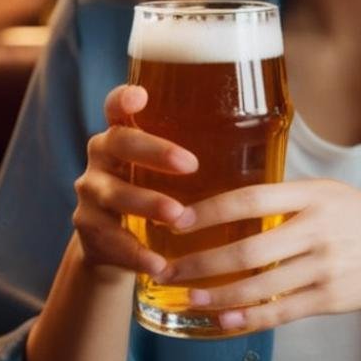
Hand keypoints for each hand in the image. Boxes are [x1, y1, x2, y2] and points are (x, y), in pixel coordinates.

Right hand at [72, 84, 198, 282]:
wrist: (114, 246)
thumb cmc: (157, 192)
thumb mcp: (169, 170)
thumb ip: (201, 153)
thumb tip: (270, 143)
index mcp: (124, 134)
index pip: (116, 106)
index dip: (124, 98)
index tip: (141, 96)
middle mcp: (102, 157)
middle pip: (119, 143)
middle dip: (154, 151)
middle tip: (190, 164)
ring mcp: (92, 194)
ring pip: (114, 194)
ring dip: (148, 204)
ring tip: (178, 217)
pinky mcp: (89, 232)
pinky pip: (112, 241)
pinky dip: (137, 254)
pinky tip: (159, 264)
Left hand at [154, 179, 360, 331]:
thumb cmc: (358, 219)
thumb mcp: (328, 194)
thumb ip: (284, 199)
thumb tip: (226, 205)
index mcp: (313, 195)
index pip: (252, 198)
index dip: (211, 211)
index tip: (177, 221)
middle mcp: (318, 228)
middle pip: (249, 247)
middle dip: (202, 261)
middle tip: (168, 268)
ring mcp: (326, 266)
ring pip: (260, 284)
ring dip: (218, 293)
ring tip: (188, 295)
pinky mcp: (331, 298)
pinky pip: (281, 311)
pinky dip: (248, 317)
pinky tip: (222, 319)